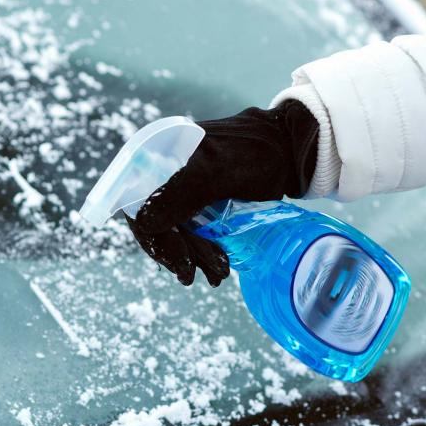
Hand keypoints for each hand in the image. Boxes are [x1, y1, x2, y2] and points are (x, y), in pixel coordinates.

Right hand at [126, 100, 318, 286]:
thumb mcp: (216, 171)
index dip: (155, 240)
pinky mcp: (201, 205)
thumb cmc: (252, 151)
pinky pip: (194, 233)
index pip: (139, 208)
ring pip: (177, 234)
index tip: (180, 265)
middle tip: (194, 276)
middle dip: (178, 254)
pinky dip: (204, 252)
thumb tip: (144, 223)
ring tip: (217, 274)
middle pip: (158, 225)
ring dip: (194, 258)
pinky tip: (219, 266)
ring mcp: (182, 192)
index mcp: (156, 159)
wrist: (287, 149)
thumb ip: (180, 192)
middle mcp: (163, 176)